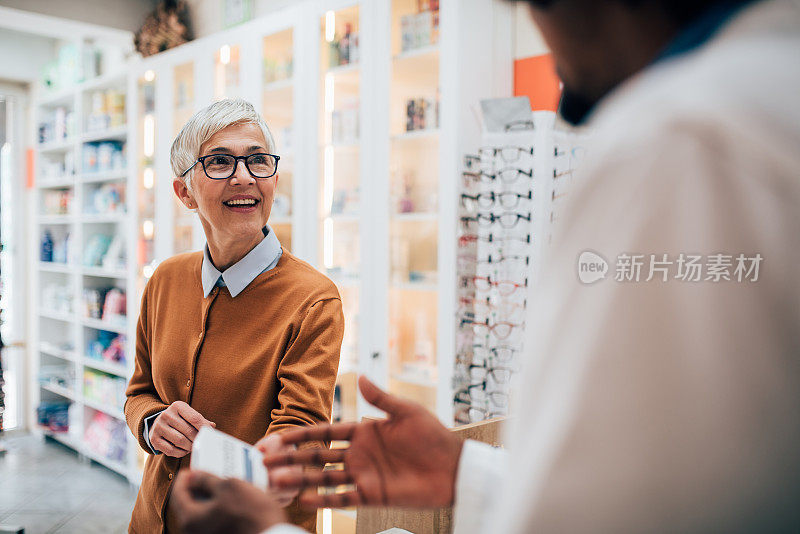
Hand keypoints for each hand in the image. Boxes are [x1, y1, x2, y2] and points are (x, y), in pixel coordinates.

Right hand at [149, 401, 214, 457]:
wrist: (158, 422)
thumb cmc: (179, 419)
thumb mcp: (188, 415)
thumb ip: (200, 420)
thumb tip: (212, 426)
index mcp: (177, 406)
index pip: (195, 418)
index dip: (204, 428)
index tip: (211, 434)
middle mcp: (166, 415)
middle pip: (188, 431)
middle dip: (197, 439)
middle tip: (202, 443)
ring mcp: (158, 427)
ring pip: (180, 441)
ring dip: (190, 447)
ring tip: (194, 447)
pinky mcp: (154, 439)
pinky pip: (171, 450)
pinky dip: (181, 453)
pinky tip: (184, 450)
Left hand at [170, 470, 285, 533]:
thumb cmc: (251, 514)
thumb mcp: (230, 487)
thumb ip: (207, 480)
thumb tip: (193, 476)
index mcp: (191, 519)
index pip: (177, 493)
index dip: (185, 476)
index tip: (194, 467)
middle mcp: (194, 532)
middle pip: (190, 504)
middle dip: (201, 486)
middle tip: (213, 473)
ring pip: (204, 512)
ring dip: (214, 497)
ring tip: (228, 484)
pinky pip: (215, 521)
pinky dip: (222, 509)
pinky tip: (236, 500)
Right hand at [263, 376, 463, 508]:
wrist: (454, 467)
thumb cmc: (434, 435)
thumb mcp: (407, 412)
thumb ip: (381, 398)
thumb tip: (361, 376)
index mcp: (363, 431)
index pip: (325, 432)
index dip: (302, 435)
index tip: (277, 436)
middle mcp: (358, 454)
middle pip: (317, 457)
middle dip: (291, 458)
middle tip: (263, 462)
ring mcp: (363, 475)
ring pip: (324, 478)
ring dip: (300, 479)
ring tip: (275, 481)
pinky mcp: (373, 495)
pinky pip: (343, 499)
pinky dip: (324, 500)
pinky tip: (304, 500)